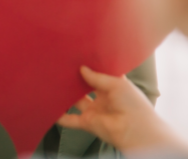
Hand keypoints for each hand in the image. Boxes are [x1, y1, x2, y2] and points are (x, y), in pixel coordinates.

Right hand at [58, 66, 187, 154]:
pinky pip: (71, 119)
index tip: (80, 55)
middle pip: (86, 86)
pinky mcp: (88, 122)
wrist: (136, 131)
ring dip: (66, 94)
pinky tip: (51, 107)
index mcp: (115, 85)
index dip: (91, 65)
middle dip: (76, 78)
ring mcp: (95, 110)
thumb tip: (82, 68)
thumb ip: (97, 76)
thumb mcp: (116, 83)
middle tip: (64, 66)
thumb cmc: (134, 104)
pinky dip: (61, 116)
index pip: (100, 73)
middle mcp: (104, 97)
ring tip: (54, 81)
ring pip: (76, 101)